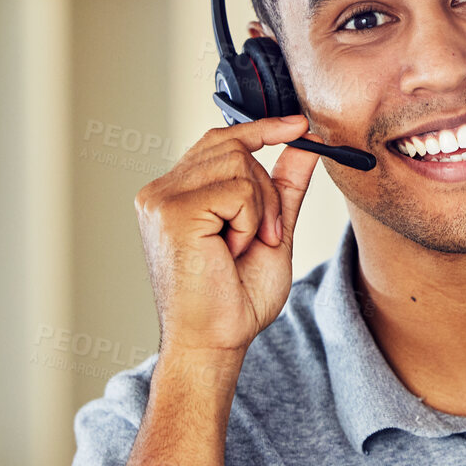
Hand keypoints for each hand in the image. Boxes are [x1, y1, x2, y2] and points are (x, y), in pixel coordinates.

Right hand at [134, 115, 317, 359]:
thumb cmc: (235, 299)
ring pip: (239, 164)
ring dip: (259, 209)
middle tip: (263, 237)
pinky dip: (249, 221)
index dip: (260, 129)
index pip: (219, 141)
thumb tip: (305, 146)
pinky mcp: (172, 211)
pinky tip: (231, 251)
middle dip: (265, 191)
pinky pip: (237, 190)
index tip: (299, 125)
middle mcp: (161, 191)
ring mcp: (160, 199)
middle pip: (234, 148)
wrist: (216, 341)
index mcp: (177, 194)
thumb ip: (283, 188)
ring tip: (242, 247)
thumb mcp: (270, 231)